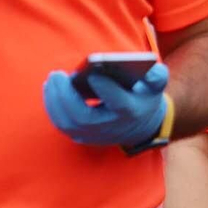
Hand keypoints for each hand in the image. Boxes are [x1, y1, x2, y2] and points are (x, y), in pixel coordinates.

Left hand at [42, 61, 169, 148]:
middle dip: (66, 96)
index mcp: (131, 111)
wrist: (140, 125)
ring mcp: (95, 135)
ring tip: (52, 80)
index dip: (105, 88)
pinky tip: (50, 89)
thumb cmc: (143, 98)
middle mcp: (112, 127)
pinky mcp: (83, 137)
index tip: (93, 72)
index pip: (118, 103)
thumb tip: (153, 70)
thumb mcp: (155, 86)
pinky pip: (63, 125)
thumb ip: (156, 77)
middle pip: (84, 117)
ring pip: (68, 123)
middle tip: (57, 75)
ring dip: (55, 102)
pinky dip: (54, 108)